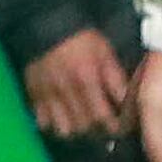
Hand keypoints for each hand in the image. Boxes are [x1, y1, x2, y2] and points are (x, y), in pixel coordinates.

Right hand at [19, 26, 133, 143]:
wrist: (48, 29)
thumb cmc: (83, 41)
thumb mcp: (106, 53)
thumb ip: (116, 78)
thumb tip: (127, 101)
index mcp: (89, 79)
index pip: (105, 115)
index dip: (116, 126)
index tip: (122, 127)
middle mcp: (69, 91)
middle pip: (86, 126)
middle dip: (99, 131)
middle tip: (106, 128)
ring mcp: (49, 96)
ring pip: (65, 129)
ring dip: (77, 132)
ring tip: (85, 126)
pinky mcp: (34, 97)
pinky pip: (43, 123)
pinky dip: (53, 126)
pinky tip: (62, 120)